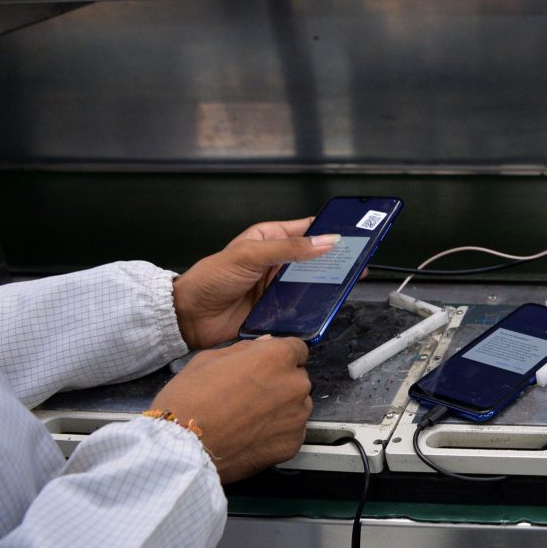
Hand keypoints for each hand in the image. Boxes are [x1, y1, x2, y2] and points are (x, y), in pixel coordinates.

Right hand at [151, 336, 311, 482]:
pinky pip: (291, 432)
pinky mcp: (293, 443)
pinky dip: (277, 433)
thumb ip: (246, 349)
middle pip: (297, 378)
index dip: (280, 357)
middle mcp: (296, 384)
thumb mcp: (209, 359)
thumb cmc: (190, 397)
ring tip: (249, 419)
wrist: (182, 446)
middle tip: (250, 396)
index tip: (266, 368)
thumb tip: (267, 343)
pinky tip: (252, 437)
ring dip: (281, 408)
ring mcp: (298, 416)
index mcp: (277, 357)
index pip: (297, 349)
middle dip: (280, 383)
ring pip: (297, 406)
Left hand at [172, 217, 336, 349]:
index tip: (352, 234)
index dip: (330, 231)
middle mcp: (277, 263)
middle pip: (316, 260)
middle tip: (357, 264)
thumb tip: (324, 241)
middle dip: (336, 262)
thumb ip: (288, 248)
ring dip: (326, 287)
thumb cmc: (209, 278)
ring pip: (313, 285)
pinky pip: (302, 309)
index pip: (308, 230)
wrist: (189, 317)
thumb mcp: (249, 255)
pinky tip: (321, 309)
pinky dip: (312, 310)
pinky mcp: (278, 310)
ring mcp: (278, 287)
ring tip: (344, 287)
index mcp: (270, 239)